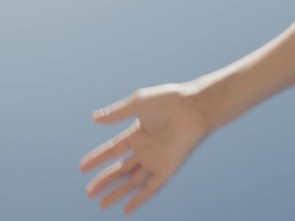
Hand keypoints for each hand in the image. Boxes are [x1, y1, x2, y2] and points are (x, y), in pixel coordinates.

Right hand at [79, 83, 212, 214]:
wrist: (195, 107)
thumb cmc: (169, 101)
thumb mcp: (138, 103)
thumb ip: (117, 113)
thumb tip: (94, 118)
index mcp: (138, 133)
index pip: (114, 150)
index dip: (98, 158)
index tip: (82, 168)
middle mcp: (146, 149)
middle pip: (121, 169)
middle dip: (105, 181)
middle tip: (89, 193)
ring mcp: (156, 160)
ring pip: (133, 181)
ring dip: (118, 193)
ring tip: (101, 204)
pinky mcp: (168, 168)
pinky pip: (152, 188)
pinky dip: (139, 199)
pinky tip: (127, 210)